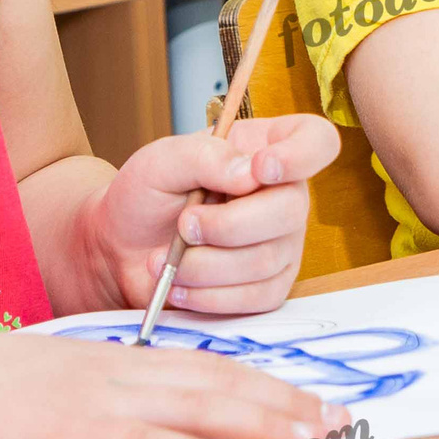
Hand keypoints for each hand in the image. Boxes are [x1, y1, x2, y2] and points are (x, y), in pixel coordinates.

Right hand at [0, 329, 347, 438]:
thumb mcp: (43, 380)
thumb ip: (93, 393)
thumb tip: (135, 416)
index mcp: (111, 359)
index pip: (206, 366)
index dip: (265, 383)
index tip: (311, 399)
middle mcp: (116, 371)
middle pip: (219, 383)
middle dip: (285, 402)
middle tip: (339, 420)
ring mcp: (97, 401)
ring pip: (198, 408)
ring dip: (260, 424)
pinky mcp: (72, 436)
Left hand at [89, 113, 338, 316]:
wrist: (121, 250)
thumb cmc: (145, 195)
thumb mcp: (161, 161)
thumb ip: (204, 156)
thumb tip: (250, 174)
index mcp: (264, 148)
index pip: (316, 141)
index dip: (300, 155)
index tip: (260, 170)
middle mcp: (283, 195)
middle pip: (291, 209)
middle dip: (227, 225)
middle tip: (185, 224)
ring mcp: (281, 244)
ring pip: (266, 259)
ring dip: (206, 264)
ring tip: (167, 259)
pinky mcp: (268, 286)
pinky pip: (256, 297)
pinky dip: (210, 294)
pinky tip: (179, 285)